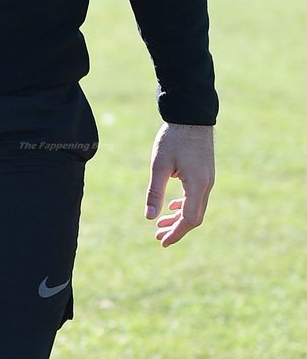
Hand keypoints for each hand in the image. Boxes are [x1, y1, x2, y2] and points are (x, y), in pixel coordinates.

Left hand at [145, 122, 214, 246]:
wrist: (192, 116)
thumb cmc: (174, 138)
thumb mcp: (159, 165)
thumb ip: (155, 192)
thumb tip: (149, 217)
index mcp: (197, 185)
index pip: (189, 219)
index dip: (176, 233)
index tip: (162, 242)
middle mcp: (206, 185)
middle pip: (194, 217)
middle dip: (177, 229)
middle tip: (158, 237)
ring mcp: (208, 179)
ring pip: (196, 208)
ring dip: (179, 218)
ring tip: (161, 224)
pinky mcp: (205, 174)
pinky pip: (197, 197)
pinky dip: (184, 206)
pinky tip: (171, 207)